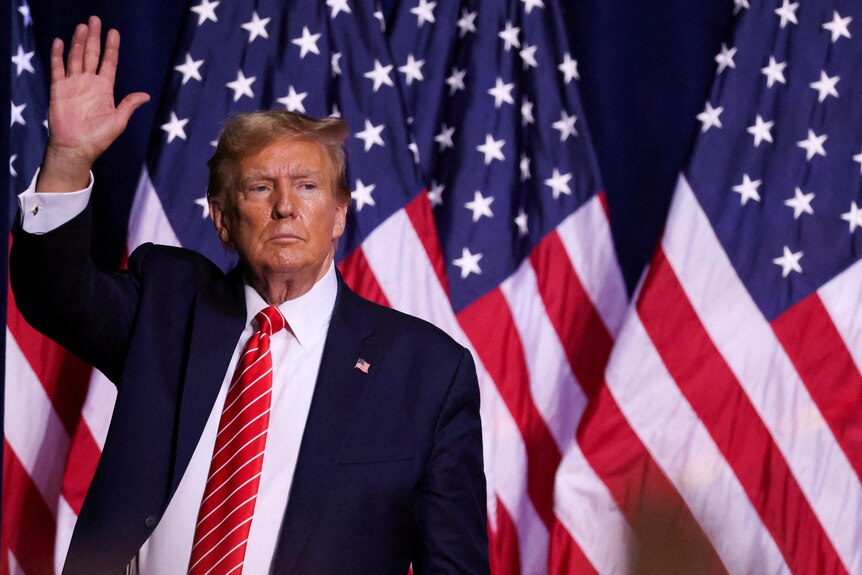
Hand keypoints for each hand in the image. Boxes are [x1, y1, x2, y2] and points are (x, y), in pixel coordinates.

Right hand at [37, 16, 149, 192]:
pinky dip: (58, 55)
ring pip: (76, 57)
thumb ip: (129, 105)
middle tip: (95, 20)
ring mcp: (74, 84)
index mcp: (105, 89)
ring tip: (82, 26)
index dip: (111, 48)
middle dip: (94, 38)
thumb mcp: (118, 121)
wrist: (76, 148)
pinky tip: (59, 42)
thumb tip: (146, 95)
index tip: (114, 33)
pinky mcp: (59, 89)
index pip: (109, 63)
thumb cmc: (99, 138)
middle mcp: (89, 83)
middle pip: (92, 55)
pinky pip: (58, 68)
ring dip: (78, 42)